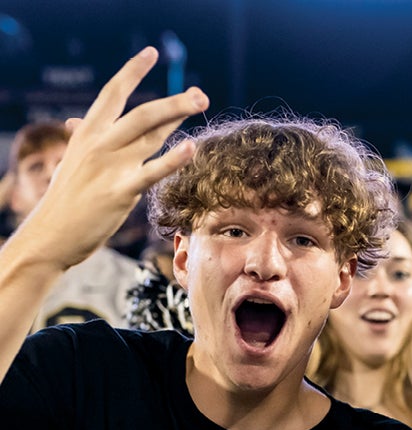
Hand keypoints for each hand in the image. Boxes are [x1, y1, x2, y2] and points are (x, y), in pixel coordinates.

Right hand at [24, 47, 208, 271]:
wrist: (51, 234)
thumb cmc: (66, 199)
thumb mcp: (72, 161)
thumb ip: (83, 140)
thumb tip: (75, 122)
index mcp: (87, 133)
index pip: (111, 93)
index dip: (132, 71)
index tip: (151, 53)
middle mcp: (99, 144)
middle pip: (141, 113)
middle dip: (172, 101)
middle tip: (200, 94)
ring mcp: (109, 166)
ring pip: (149, 134)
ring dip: (177, 116)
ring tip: (201, 103)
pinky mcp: (121, 191)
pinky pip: (151, 171)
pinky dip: (173, 159)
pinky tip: (192, 147)